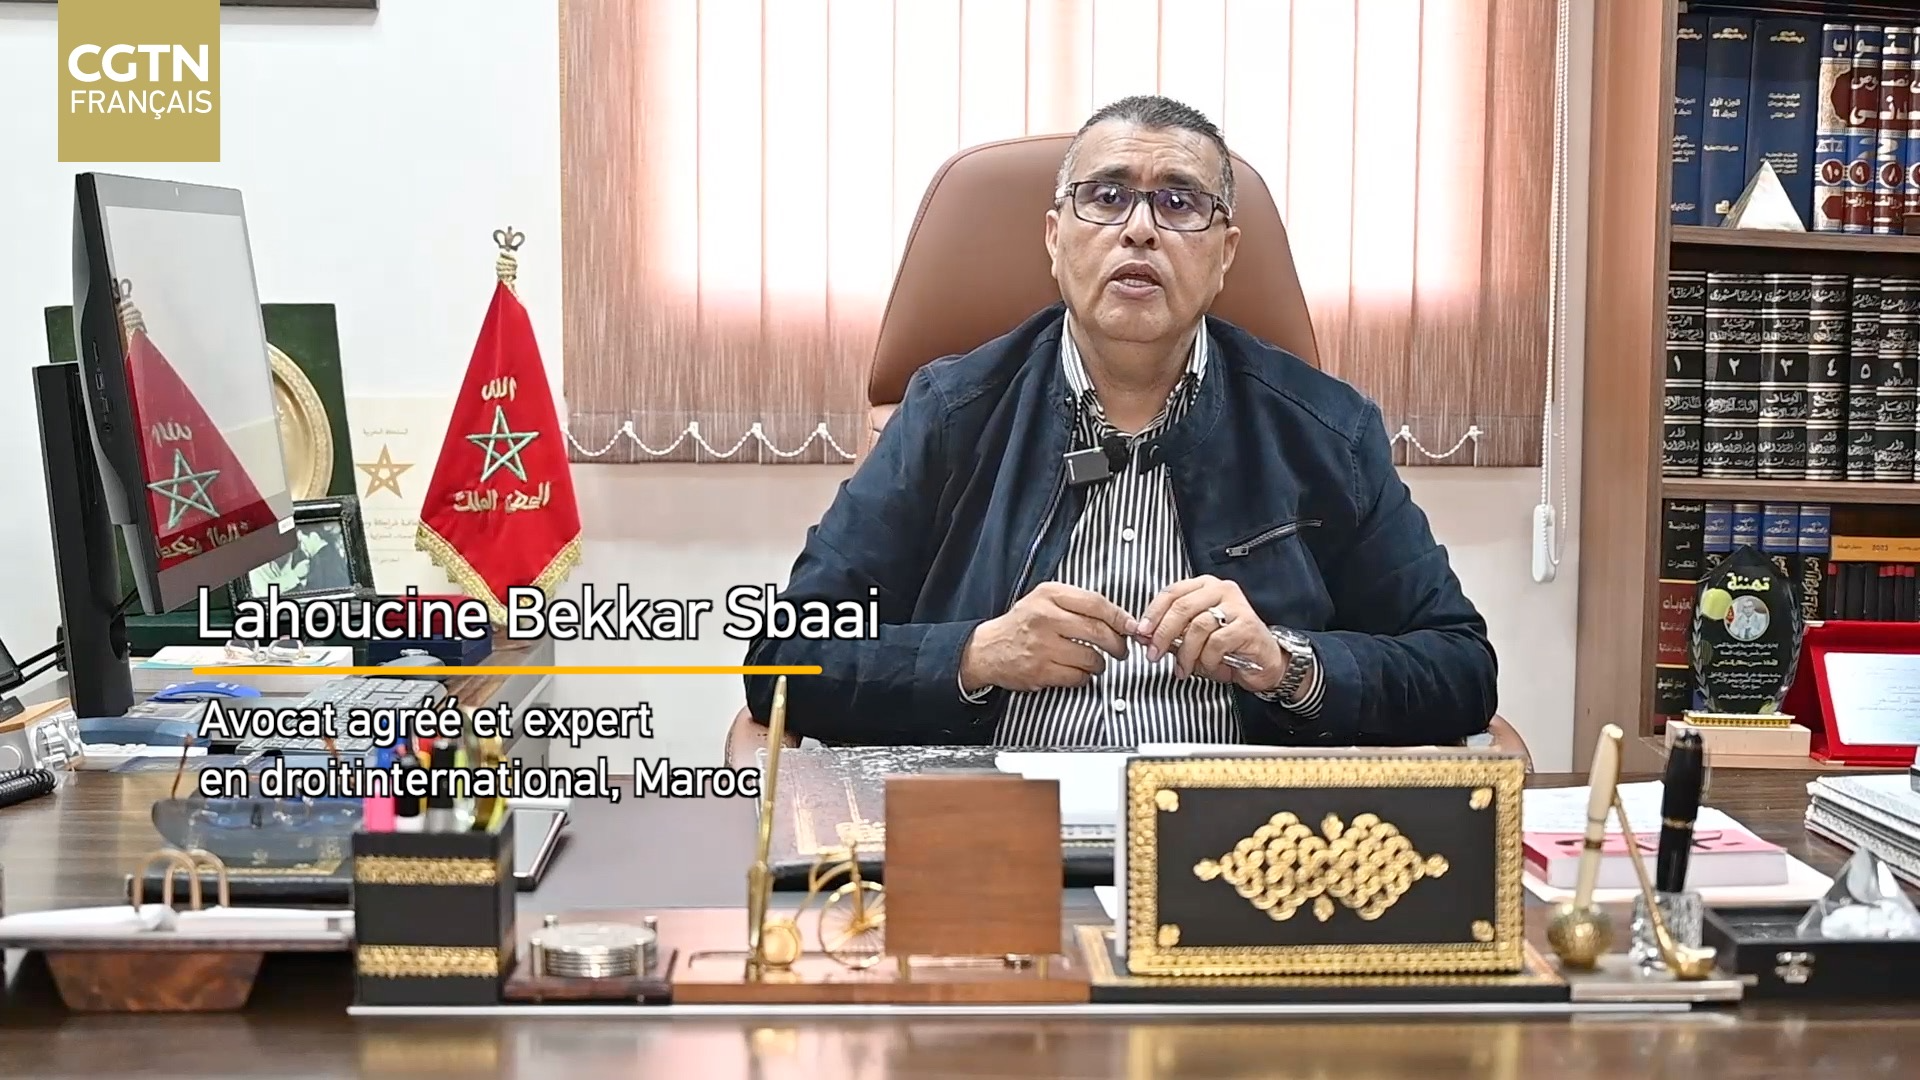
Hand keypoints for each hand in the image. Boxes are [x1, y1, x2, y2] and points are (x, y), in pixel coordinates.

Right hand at [960, 582, 1133, 692]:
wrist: (988, 649)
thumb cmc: (1023, 624)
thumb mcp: (1045, 600)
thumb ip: (1078, 604)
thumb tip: (1120, 619)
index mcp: (1050, 595)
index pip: (1096, 604)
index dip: (1120, 617)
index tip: (1132, 627)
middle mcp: (1046, 618)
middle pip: (1099, 632)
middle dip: (1118, 644)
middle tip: (1121, 650)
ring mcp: (1043, 646)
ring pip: (1092, 657)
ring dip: (1101, 663)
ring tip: (1096, 661)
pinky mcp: (1041, 670)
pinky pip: (1078, 677)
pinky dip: (1085, 677)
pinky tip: (1079, 671)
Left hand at [1136, 576, 1283, 691]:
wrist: (1264, 662)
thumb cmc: (1229, 648)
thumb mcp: (1193, 640)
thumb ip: (1171, 634)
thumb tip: (1144, 636)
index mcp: (1205, 587)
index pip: (1171, 592)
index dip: (1152, 613)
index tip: (1141, 632)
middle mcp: (1221, 590)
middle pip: (1181, 607)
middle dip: (1162, 634)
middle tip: (1154, 654)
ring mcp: (1236, 606)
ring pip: (1197, 626)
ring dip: (1185, 653)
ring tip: (1184, 668)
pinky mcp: (1246, 625)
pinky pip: (1215, 642)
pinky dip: (1207, 659)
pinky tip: (1209, 666)